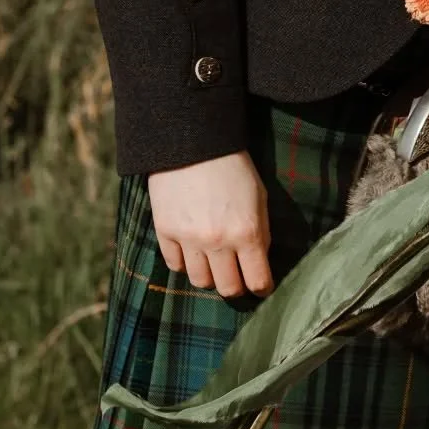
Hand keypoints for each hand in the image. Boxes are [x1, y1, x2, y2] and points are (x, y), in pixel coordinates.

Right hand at [148, 150, 273, 298]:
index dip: (262, 287)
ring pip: (200, 281)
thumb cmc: (233, 166)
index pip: (257, 280)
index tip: (262, 287)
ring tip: (214, 261)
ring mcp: (189, 239)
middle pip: (227, 288)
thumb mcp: (259, 196)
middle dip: (236, 286)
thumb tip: (258, 261)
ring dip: (210, 275)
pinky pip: (175, 265)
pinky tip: (192, 249)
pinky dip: (185, 262)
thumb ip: (260, 232)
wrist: (194, 141)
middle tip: (238, 277)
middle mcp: (217, 241)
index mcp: (246, 231)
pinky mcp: (165, 232)